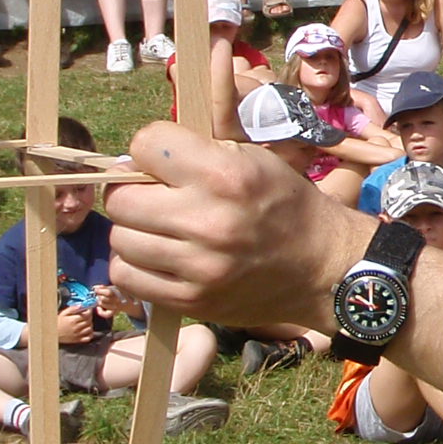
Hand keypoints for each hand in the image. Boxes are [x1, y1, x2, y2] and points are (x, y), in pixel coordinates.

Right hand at [55, 303, 97, 345]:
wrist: (53, 334)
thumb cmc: (58, 323)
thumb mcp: (63, 314)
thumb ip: (72, 308)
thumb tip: (81, 305)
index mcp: (73, 320)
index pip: (87, 314)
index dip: (89, 311)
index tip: (89, 309)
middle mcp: (76, 327)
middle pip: (89, 321)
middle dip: (90, 317)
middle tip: (87, 315)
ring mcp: (78, 335)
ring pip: (90, 329)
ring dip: (90, 324)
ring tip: (86, 322)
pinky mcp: (78, 340)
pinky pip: (88, 338)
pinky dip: (90, 334)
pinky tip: (87, 330)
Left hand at [107, 122, 365, 327]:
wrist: (323, 268)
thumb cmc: (284, 204)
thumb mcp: (253, 158)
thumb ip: (196, 149)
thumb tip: (134, 153)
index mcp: (224, 175)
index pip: (144, 143)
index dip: (150, 148)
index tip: (165, 161)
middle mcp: (208, 220)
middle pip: (120, 198)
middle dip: (133, 191)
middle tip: (154, 196)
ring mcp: (198, 266)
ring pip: (119, 238)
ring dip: (134, 230)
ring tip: (159, 228)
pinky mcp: (191, 300)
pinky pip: (127, 276)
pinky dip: (134, 265)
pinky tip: (156, 257)